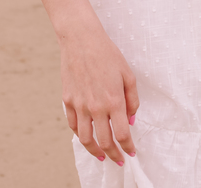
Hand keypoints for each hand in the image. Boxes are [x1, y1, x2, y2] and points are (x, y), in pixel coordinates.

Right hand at [60, 22, 139, 165]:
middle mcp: (96, 107)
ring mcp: (79, 105)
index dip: (128, 147)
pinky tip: (87, 137)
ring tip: (102, 155)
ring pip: (85, 139)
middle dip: (113, 154)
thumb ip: (132, 100)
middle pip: (104, 141)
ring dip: (95, 151)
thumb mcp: (128, 75)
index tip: (131, 152)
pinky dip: (81, 135)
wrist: (82, 41)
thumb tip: (131, 120)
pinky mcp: (68, 100)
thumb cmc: (108, 55)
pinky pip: (73, 125)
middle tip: (118, 159)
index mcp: (114, 101)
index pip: (122, 134)